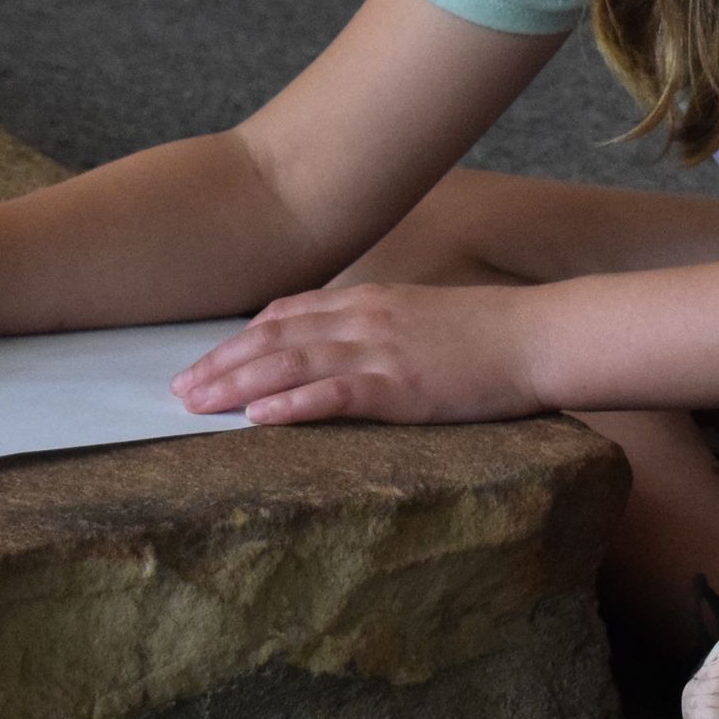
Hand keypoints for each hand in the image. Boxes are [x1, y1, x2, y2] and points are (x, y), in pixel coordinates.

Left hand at [172, 283, 547, 426]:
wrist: (540, 336)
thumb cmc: (489, 335)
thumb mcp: (422, 318)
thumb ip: (377, 327)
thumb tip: (340, 348)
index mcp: (369, 300)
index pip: (286, 313)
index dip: (240, 338)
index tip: (205, 360)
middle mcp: (365, 318)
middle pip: (275, 337)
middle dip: (222, 363)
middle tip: (178, 389)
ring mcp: (382, 350)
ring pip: (292, 363)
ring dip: (238, 384)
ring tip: (197, 404)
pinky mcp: (402, 386)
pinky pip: (335, 394)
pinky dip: (292, 405)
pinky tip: (259, 419)